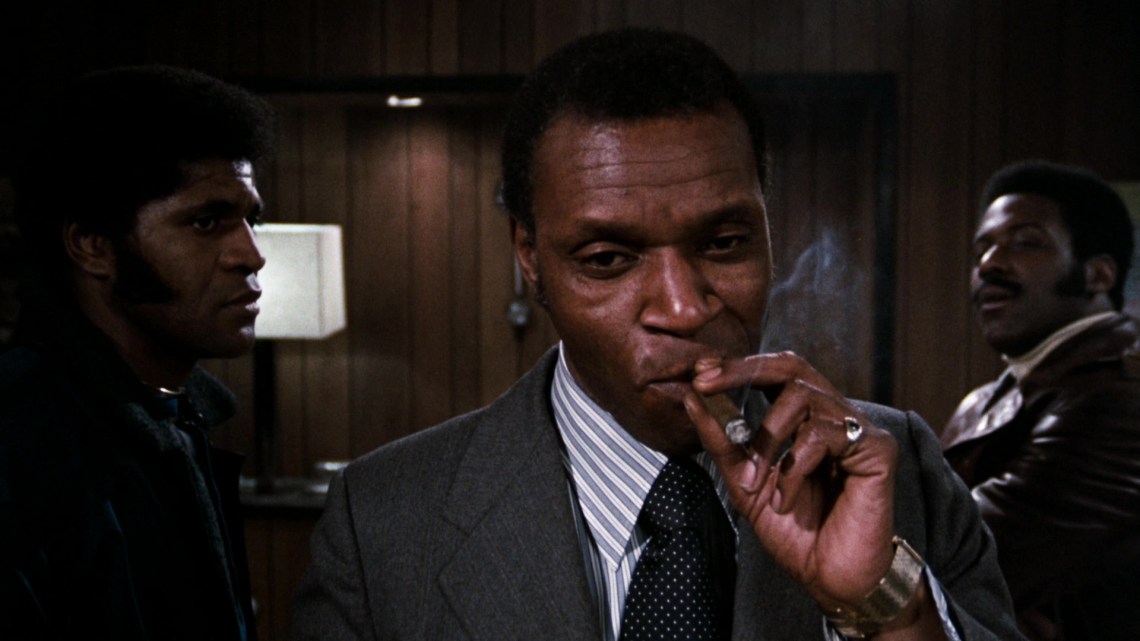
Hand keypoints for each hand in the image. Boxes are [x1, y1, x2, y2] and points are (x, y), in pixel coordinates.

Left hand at [683, 351, 898, 609]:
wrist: (829, 578)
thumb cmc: (795, 531)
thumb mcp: (744, 482)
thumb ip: (722, 440)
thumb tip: (692, 399)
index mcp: (805, 418)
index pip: (774, 372)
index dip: (737, 366)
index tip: (699, 373)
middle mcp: (834, 415)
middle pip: (791, 365)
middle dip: (743, 371)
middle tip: (706, 383)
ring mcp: (858, 429)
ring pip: (802, 399)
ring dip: (766, 442)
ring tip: (755, 484)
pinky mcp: (878, 448)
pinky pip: (822, 435)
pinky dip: (793, 469)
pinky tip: (785, 501)